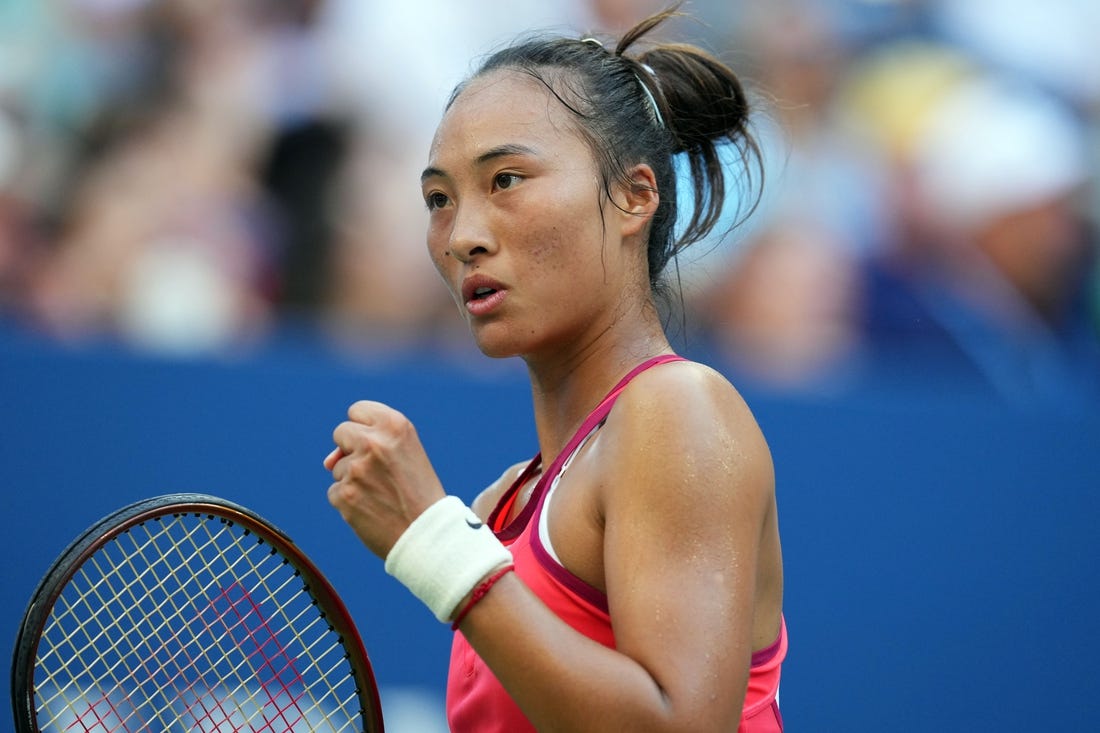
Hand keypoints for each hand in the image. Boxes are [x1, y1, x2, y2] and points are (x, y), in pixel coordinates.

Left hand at [325, 401, 445, 558]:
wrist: (428, 534)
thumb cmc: (419, 493)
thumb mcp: (406, 454)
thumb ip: (370, 443)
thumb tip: (328, 461)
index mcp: (395, 425)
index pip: (357, 410)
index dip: (364, 428)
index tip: (378, 445)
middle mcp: (374, 442)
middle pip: (341, 432)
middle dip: (352, 450)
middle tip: (378, 471)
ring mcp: (357, 468)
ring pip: (337, 467)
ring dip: (352, 480)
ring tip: (381, 495)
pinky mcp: (345, 494)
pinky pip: (335, 492)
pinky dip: (349, 502)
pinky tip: (371, 509)